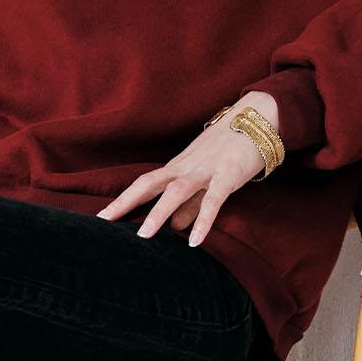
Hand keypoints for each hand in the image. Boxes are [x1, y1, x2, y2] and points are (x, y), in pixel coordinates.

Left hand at [94, 91, 279, 247]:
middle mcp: (186, 167)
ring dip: (158, 212)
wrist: (259, 118)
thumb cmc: (230, 148)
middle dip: (126, 202)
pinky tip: (194, 241)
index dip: (123, 199)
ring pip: (176, 191)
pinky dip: (203, 221)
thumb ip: (191, 203)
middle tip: (104, 223)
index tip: (102, 217)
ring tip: (144, 237)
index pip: (144, 183)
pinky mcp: (229, 174)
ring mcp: (206, 169)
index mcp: (178, 167)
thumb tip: (175, 226)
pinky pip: (214, 200)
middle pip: (149, 183)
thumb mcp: (207, 178)